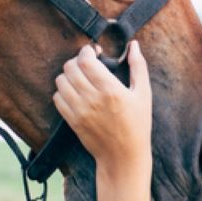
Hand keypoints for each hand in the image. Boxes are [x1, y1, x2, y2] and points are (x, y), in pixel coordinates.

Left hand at [52, 40, 152, 177]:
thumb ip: (138, 66)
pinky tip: (75, 92)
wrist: (123, 156)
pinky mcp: (72, 121)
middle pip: (70, 68)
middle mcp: (92, 99)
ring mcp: (80, 111)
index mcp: (111, 90)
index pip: (85, 60)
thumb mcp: (144, 94)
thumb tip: (133, 44)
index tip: (93, 52)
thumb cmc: (138, 124)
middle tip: (86, 64)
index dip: (86, 51)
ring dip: (68, 75)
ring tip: (80, 78)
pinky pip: (57, 98)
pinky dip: (63, 91)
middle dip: (77, 61)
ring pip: (61, 81)